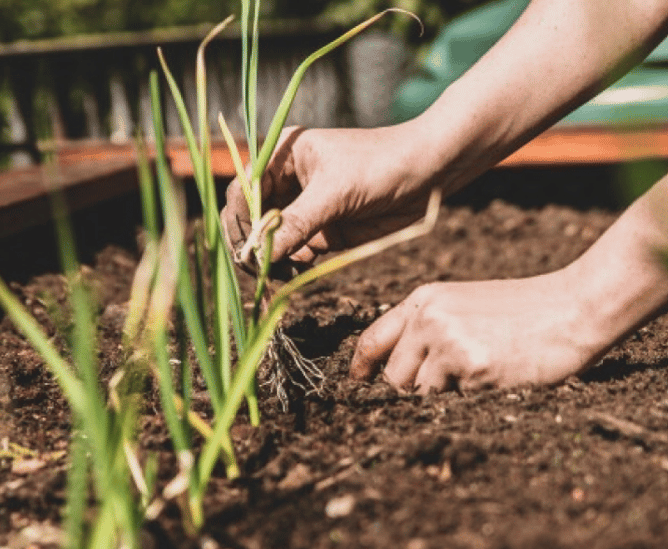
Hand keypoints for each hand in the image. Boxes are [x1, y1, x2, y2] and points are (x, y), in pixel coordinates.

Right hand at [221, 125, 437, 276]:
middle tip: (259, 269)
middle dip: (253, 244)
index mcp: (282, 156)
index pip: (244, 190)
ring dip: (272, 259)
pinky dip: (292, 266)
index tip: (246, 247)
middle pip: (251, 219)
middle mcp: (287, 182)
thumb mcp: (336, 192)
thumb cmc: (381, 166)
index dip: (239, 219)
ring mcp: (304, 209)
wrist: (428, 175)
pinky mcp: (322, 232)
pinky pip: (295, 254)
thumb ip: (298, 222)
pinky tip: (301, 270)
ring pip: (271, 241)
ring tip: (283, 272)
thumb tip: (262, 254)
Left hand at [347, 204, 667, 392]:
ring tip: (485, 371)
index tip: (358, 384)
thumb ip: (432, 330)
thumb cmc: (529, 312)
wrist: (574, 308)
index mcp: (426, 299)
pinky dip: (472, 400)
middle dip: (417, 389)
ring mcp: (447, 341)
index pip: (374, 339)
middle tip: (456, 382)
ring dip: (447, 396)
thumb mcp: (469, 306)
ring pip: (422, 394)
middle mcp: (428, 317)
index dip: (362, 368)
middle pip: (394, 378)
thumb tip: (397, 375)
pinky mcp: (470, 366)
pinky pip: (453, 403)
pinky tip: (500, 375)